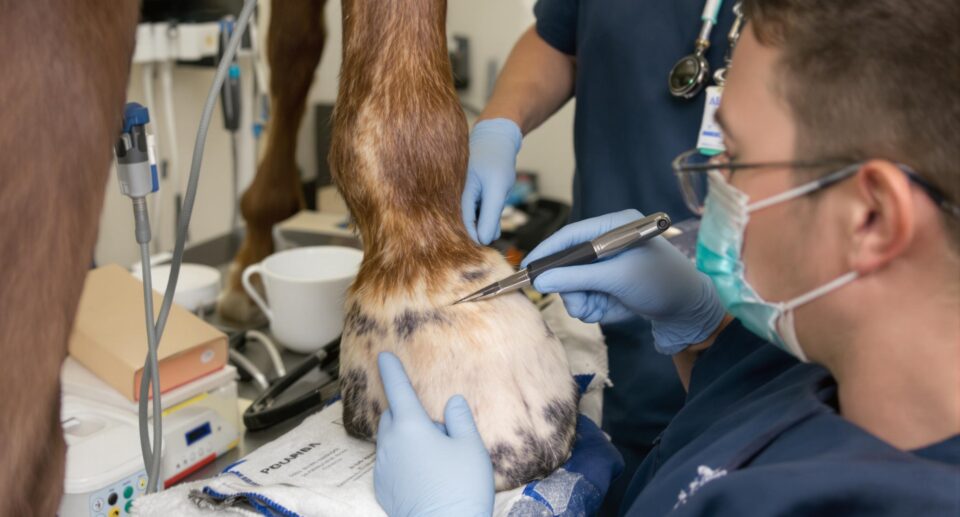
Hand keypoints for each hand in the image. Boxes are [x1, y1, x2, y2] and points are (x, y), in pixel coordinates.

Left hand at [373, 353, 493, 516]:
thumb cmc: (460, 488)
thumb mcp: (471, 448)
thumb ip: (460, 419)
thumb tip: (452, 403)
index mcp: (411, 427)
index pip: (398, 389)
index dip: (391, 370)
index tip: (383, 356)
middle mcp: (390, 444)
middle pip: (393, 415)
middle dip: (405, 411)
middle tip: (430, 422)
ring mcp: (383, 467)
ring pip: (390, 440)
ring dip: (404, 436)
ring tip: (431, 452)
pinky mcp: (382, 487)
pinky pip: (389, 462)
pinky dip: (401, 458)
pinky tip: (423, 472)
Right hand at [461, 118, 521, 244]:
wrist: (496, 137)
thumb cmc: (497, 161)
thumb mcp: (497, 190)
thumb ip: (490, 216)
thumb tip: (484, 240)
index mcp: (457, 195)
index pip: (463, 226)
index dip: (476, 238)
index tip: (488, 243)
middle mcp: (452, 195)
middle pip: (465, 224)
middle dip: (482, 226)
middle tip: (496, 218)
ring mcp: (457, 193)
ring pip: (471, 216)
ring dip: (484, 216)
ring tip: (493, 199)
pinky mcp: (463, 192)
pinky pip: (472, 208)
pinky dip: (483, 208)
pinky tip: (491, 197)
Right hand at [523, 210, 726, 353]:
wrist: (692, 314)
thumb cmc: (663, 285)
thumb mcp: (618, 279)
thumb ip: (578, 279)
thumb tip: (542, 280)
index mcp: (616, 227)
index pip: (571, 234)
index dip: (548, 251)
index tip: (528, 268)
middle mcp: (611, 243)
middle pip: (569, 263)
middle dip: (571, 287)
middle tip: (580, 304)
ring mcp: (610, 266)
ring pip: (575, 284)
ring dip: (582, 301)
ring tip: (599, 310)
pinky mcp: (612, 285)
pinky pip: (586, 296)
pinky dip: (591, 308)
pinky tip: (607, 312)